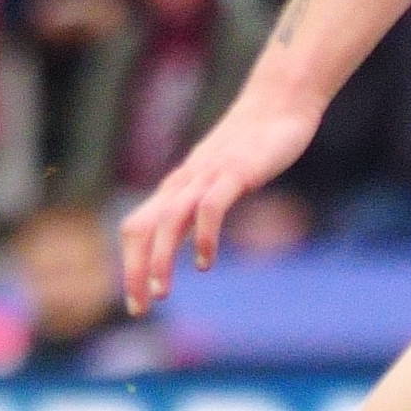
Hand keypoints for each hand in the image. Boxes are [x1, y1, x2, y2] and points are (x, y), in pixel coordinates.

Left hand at [118, 79, 322, 311]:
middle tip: (140, 309)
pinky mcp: (234, 172)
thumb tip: (187, 237)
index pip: (136, 227)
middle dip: (134, 270)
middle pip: (141, 227)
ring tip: (162, 292)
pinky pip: (209, 207)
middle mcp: (183, 182)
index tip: (138, 299)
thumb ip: (199, 204)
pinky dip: (203, 237)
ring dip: (161, 259)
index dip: (131, 264)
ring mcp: (207, 176)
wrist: (279, 101)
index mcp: (176, 187)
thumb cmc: (251, 143)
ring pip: (169, 220)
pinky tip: (205, 262)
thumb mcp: (216, 179)